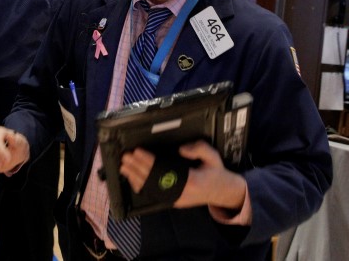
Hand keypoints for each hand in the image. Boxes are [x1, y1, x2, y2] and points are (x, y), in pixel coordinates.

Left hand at [119, 140, 245, 211]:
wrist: (223, 192)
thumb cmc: (216, 173)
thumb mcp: (213, 156)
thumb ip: (198, 149)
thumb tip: (181, 149)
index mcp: (192, 181)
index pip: (164, 170)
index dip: (149, 161)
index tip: (138, 152)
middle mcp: (182, 192)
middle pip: (154, 180)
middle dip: (138, 168)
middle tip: (126, 157)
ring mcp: (177, 199)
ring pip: (152, 189)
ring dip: (136, 177)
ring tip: (124, 167)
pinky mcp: (174, 201)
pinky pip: (155, 194)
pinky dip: (142, 186)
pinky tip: (133, 179)